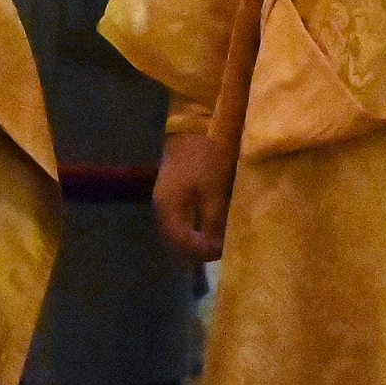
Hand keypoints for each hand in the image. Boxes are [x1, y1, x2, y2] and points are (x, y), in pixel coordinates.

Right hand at [155, 127, 233, 260]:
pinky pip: (177, 224)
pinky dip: (190, 232)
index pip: (182, 242)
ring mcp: (163, 202)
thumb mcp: (213, 189)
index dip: (202, 251)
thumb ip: (213, 218)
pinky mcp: (169, 197)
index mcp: (170, 208)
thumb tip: (216, 244)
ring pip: (175, 234)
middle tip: (221, 251)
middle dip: (197, 251)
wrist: (190, 133)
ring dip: (193, 242)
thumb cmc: (204, 159)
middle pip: (174, 242)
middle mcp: (162, 209)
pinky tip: (206, 230)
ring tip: (215, 243)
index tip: (224, 252)